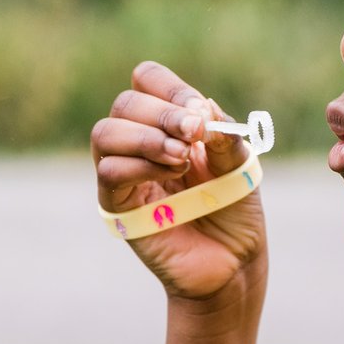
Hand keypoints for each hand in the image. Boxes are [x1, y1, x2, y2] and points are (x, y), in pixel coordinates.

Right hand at [92, 60, 266, 305]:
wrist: (233, 262)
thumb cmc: (234, 209)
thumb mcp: (238, 162)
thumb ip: (222, 133)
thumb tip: (201, 106)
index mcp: (168, 124)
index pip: (146, 81)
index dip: (170, 88)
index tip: (201, 114)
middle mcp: (140, 143)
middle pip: (125, 103)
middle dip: (163, 113)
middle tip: (194, 134)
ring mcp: (126, 175)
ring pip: (105, 133)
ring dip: (147, 138)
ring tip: (182, 158)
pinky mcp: (118, 207)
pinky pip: (109, 172)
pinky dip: (141, 166)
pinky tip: (171, 176)